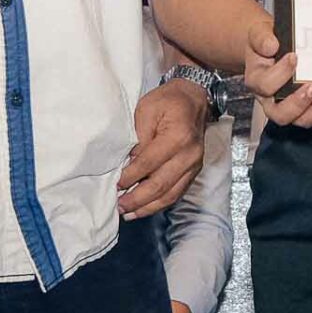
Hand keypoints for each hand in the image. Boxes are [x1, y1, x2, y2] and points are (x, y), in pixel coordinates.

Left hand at [119, 81, 208, 218]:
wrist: (195, 98)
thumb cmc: (169, 101)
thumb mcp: (146, 110)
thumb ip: (138, 137)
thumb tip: (128, 164)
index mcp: (178, 137)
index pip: (150, 163)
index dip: (131, 176)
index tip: (116, 184)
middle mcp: (190, 154)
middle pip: (161, 184)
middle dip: (138, 199)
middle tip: (119, 206)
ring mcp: (195, 164)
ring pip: (171, 194)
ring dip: (148, 207)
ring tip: (129, 213)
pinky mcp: (194, 170)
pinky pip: (177, 192)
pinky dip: (160, 203)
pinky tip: (145, 208)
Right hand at [243, 27, 311, 128]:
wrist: (270, 46)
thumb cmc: (265, 43)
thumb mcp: (258, 34)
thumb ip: (261, 38)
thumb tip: (271, 45)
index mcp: (258, 82)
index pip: (265, 85)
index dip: (280, 74)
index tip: (293, 57)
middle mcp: (272, 100)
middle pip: (282, 114)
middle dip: (300, 103)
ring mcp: (291, 106)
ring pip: (303, 119)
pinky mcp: (308, 106)